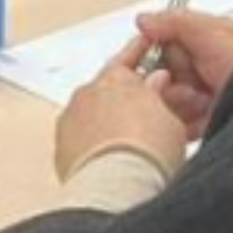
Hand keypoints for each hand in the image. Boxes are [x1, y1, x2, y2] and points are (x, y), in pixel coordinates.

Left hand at [56, 45, 189, 183]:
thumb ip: (161, 95)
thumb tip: (157, 83)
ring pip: (92, 114)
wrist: (117, 187)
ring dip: (108, 121)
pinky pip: (80, 138)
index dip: (140, 51)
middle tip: (147, 109)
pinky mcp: (60, 147)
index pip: (130, 57)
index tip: (145, 45)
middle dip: (125, 96)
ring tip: (131, 142)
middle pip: (109, 87)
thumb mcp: (171, 120)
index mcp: (116, 77)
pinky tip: (111, 157)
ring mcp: (71, 120)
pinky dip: (93, 143)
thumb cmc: (145, 152)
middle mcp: (88, 93)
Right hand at [128, 9, 232, 139]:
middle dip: (174, 82)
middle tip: (193, 83)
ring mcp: (210, 97)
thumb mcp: (214, 32)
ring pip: (170, 102)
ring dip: (181, 103)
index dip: (162, 55)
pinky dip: (185, 124)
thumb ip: (176, 22)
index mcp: (211, 42)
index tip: (164, 61)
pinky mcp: (211, 123)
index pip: (166, 45)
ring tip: (204, 100)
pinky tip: (200, 117)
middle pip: (165, 76)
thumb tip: (144, 20)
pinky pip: (182, 125)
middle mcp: (209, 68)